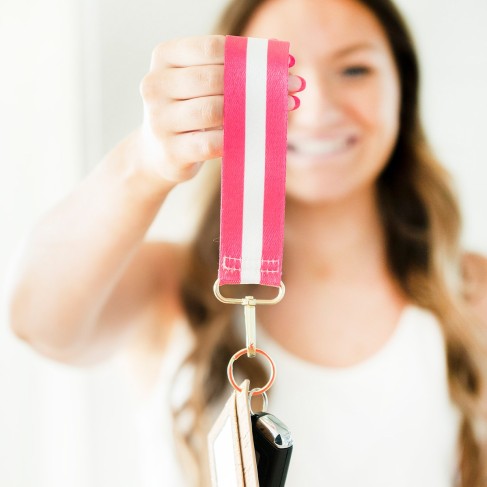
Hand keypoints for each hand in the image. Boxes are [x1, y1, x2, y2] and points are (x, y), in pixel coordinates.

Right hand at [138, 35, 304, 183]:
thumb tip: (284, 64)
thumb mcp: (200, 83)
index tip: (282, 63)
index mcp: (164, 57)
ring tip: (279, 111)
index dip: (249, 55)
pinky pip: (212, 143)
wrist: (157, 152)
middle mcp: (155, 85)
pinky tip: (255, 135)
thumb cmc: (188, 110)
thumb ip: (230, 69)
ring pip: (213, 111)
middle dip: (257, 83)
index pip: (211, 48)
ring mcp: (159, 120)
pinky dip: (237, 139)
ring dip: (251, 112)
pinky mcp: (171, 151)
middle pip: (213, 79)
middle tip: (291, 87)